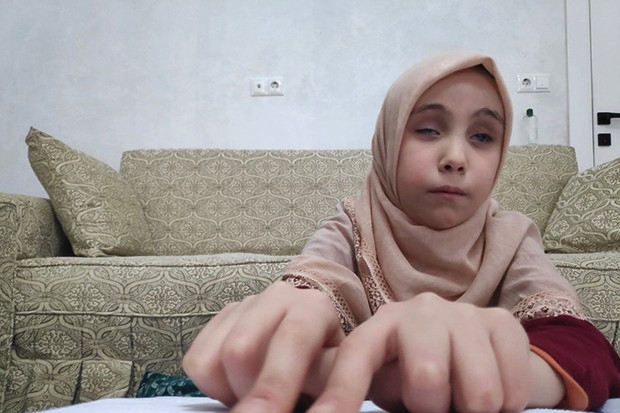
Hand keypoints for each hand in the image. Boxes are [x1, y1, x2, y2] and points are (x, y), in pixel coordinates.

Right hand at [182, 281, 344, 412]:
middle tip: (263, 410)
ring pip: (213, 357)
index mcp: (313, 307)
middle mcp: (278, 296)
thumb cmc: (327, 361)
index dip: (277, 383)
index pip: (291, 340)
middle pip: (239, 350)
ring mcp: (245, 304)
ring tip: (255, 394)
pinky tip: (238, 385)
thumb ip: (332, 379)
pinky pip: (196, 360)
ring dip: (229, 389)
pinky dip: (212, 384)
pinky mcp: (219, 319)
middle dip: (247, 391)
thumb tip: (329, 402)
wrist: (313, 339)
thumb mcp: (339, 370)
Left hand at [307, 292, 538, 412]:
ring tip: (461, 396)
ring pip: (478, 393)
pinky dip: (505, 405)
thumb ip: (383, 389)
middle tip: (435, 404)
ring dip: (472, 409)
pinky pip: (512, 390)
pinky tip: (490, 386)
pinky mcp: (502, 322)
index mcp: (382, 325)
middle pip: (427, 378)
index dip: (341, 391)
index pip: (357, 356)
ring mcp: (463, 312)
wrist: (477, 351)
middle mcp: (420, 309)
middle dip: (432, 406)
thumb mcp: (391, 383)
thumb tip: (345, 412)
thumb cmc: (420, 374)